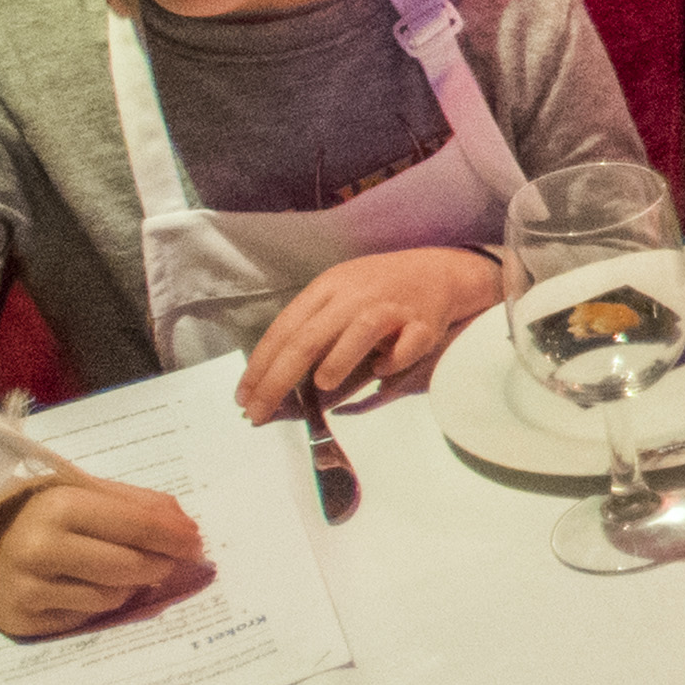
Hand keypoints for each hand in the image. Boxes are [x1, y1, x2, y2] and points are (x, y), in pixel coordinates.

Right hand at [0, 470, 212, 638]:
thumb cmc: (36, 508)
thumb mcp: (79, 489)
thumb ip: (135, 504)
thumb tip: (186, 528)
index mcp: (60, 507)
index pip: (138, 526)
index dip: (175, 537)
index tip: (196, 543)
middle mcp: (40, 550)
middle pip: (131, 568)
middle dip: (160, 565)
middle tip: (171, 561)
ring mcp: (28, 589)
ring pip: (112, 597)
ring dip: (128, 586)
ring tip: (120, 570)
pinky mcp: (23, 622)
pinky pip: (84, 618)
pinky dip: (96, 603)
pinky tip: (84, 586)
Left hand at [233, 245, 502, 418]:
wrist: (440, 271)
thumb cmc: (380, 292)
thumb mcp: (340, 302)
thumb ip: (314, 340)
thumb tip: (279, 393)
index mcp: (328, 288)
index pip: (284, 330)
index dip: (260, 367)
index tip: (244, 399)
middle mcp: (355, 296)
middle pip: (309, 338)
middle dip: (278, 380)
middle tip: (260, 413)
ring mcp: (391, 308)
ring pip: (360, 331)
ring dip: (338, 360)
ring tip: (321, 387)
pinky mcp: (424, 323)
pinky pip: (407, 344)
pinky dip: (394, 360)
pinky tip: (382, 372)